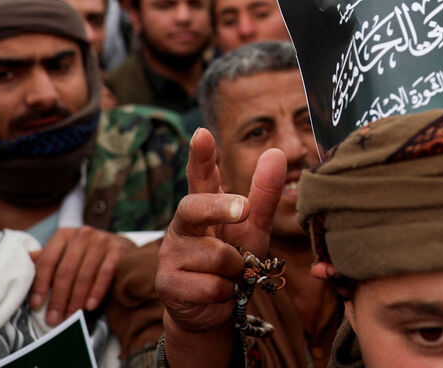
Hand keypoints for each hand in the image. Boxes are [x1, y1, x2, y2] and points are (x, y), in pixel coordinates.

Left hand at [29, 226, 133, 324]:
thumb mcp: (64, 252)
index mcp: (64, 235)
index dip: (40, 285)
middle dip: (58, 298)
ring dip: (76, 300)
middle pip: (65, 271)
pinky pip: (105, 274)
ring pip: (84, 275)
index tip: (36, 306)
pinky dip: (97, 292)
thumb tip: (23, 262)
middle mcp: (82, 234)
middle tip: (53, 319)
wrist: (119, 246)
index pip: (47, 261)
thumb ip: (46, 258)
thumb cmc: (85, 254)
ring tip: (70, 317)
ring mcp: (102, 241)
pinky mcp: (118, 250)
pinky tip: (90, 306)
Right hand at [156, 128, 284, 339]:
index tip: (202, 133)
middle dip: (219, 208)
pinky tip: (218, 295)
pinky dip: (225, 294)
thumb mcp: (253, 228)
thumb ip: (263, 194)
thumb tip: (276, 153)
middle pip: (196, 207)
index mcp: (203, 206)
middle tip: (242, 210)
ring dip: (235, 272)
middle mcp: (182, 225)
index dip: (200, 155)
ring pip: (217, 257)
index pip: (200, 176)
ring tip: (230, 277)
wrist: (211, 310)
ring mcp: (170, 253)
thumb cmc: (233, 261)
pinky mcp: (166, 283)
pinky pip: (210, 286)